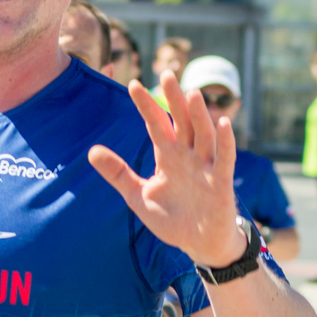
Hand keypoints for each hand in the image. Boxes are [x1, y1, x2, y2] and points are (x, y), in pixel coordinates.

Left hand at [88, 76, 244, 267]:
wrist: (198, 244)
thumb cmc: (171, 219)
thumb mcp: (138, 196)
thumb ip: (118, 173)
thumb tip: (91, 151)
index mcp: (168, 157)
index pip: (156, 125)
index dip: (146, 106)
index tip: (132, 84)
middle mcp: (188, 156)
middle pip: (182, 121)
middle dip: (175, 99)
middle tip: (168, 72)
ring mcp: (207, 167)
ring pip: (204, 135)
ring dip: (199, 115)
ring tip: (192, 93)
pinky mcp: (222, 182)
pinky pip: (225, 158)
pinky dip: (225, 141)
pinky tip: (223, 122)